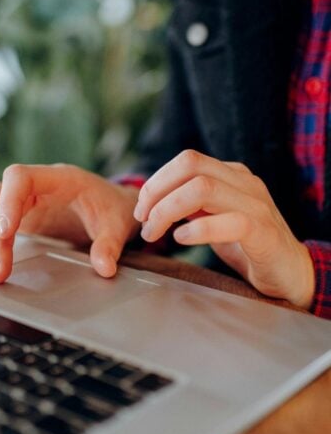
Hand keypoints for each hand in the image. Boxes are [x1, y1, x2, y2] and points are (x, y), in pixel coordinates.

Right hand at [0, 164, 139, 282]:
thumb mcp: (118, 223)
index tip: (7, 232)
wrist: (116, 205)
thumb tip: (104, 268)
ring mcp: (27, 201)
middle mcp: (37, 186)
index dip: (8, 201)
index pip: (20, 177)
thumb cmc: (114, 207)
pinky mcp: (23, 217)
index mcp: (59, 178)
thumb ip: (110, 244)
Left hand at [134, 150, 314, 308]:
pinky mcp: (264, 232)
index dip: (157, 181)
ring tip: (154, 233)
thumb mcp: (216, 219)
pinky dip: (197, 230)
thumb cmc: (249, 247)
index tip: (142, 209)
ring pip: (203, 188)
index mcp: (232, 176)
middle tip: (143, 220)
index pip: (187, 160)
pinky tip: (181, 240)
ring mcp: (256, 205)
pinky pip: (229, 222)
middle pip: (190, 166)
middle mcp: (244, 183)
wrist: (291, 273)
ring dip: (167, 211)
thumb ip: (193, 206)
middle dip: (156, 191)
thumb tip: (156, 202)